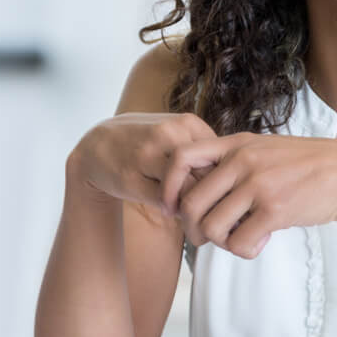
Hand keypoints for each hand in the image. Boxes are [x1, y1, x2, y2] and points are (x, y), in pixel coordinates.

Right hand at [69, 113, 217, 210]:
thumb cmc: (147, 141)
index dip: (229, 181)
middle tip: (219, 213)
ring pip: (187, 190)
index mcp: (187, 122)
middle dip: (215, 198)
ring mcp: (147, 155)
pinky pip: (165, 202)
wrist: (98, 145)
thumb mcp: (177, 134)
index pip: (223, 157)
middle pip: (208, 175)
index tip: (230, 197)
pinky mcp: (131, 177)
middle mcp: (168, 134)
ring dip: (195, 208)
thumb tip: (239, 183)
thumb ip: (205, 150)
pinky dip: (174, 210)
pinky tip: (173, 210)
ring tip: (196, 214)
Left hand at [162, 135, 336, 257]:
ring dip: (221, 243)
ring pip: (210, 228)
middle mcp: (243, 160)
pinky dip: (245, 251)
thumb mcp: (268, 150)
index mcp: (237, 143)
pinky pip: (238, 243)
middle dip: (194, 229)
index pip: (181, 158)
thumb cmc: (310, 167)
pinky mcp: (275, 210)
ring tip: (241, 238)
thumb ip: (237, 161)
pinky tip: (261, 243)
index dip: (168, 187)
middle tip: (211, 237)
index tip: (174, 208)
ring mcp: (258, 184)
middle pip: (189, 203)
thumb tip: (203, 190)